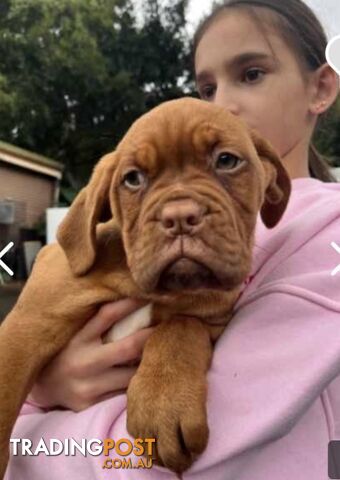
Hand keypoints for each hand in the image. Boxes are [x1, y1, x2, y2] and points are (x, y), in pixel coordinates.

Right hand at [27, 298, 154, 411]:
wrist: (43, 387)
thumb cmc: (67, 352)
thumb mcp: (76, 333)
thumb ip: (98, 322)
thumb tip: (133, 302)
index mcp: (78, 338)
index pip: (108, 315)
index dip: (131, 303)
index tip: (150, 295)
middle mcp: (83, 361)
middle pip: (128, 347)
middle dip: (151, 336)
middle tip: (171, 326)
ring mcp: (88, 386)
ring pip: (131, 375)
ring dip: (148, 363)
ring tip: (164, 352)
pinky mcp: (91, 404)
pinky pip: (123, 393)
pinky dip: (136, 382)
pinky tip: (148, 375)